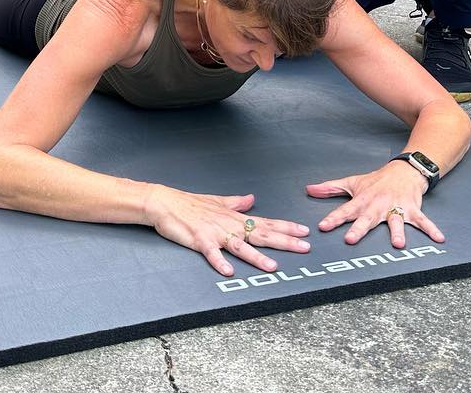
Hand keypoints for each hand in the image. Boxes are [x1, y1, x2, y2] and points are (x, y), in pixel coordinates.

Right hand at [145, 186, 311, 276]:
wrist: (165, 203)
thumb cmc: (189, 204)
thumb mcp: (216, 202)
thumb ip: (236, 203)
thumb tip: (251, 198)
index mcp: (234, 217)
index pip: (265, 223)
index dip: (286, 227)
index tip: (304, 231)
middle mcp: (229, 225)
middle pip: (261, 234)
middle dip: (284, 241)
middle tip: (304, 247)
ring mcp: (215, 233)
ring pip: (240, 246)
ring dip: (257, 256)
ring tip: (273, 266)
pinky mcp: (199, 240)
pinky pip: (211, 253)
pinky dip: (219, 262)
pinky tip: (229, 271)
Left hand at [306, 163, 444, 249]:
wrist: (403, 170)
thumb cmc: (376, 180)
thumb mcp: (352, 182)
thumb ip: (330, 189)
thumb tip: (309, 190)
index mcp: (362, 201)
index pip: (344, 210)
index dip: (333, 218)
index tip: (322, 227)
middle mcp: (378, 206)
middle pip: (367, 219)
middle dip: (359, 229)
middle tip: (351, 239)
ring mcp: (396, 208)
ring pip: (396, 221)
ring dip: (398, 232)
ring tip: (398, 244)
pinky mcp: (412, 210)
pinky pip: (423, 222)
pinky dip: (432, 230)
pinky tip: (439, 239)